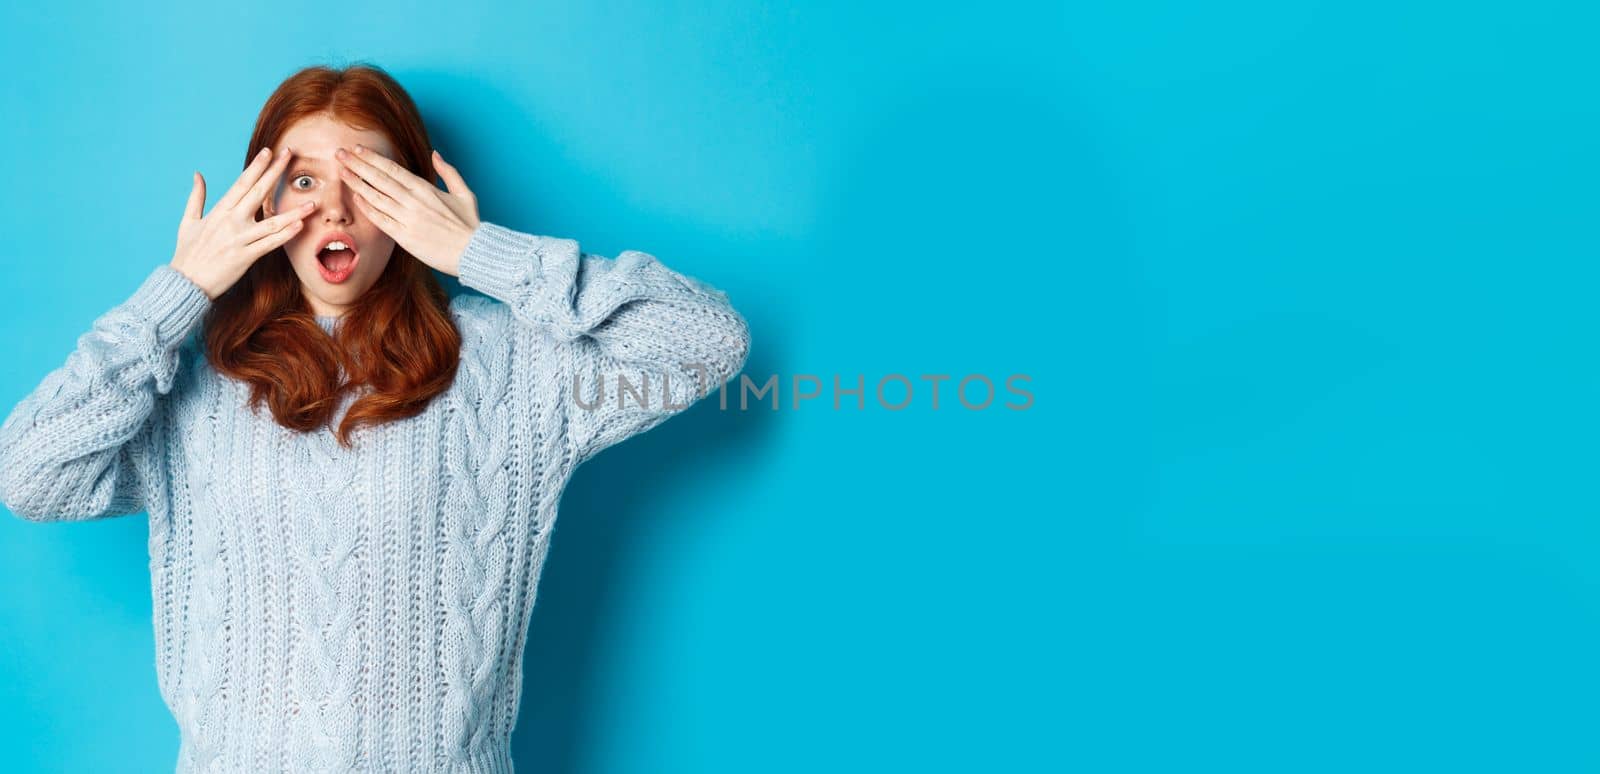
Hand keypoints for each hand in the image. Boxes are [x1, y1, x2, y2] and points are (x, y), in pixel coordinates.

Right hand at [171, 147, 313, 299]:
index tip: (269, 152)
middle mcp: (230, 222)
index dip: (257, 166)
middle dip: (275, 172)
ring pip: (272, 222)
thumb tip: (198, 175)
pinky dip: (286, 234)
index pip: (241, 183)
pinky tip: (300, 226)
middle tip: (290, 155)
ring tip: (313, 203)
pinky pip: (270, 244)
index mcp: (219, 211)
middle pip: (258, 192)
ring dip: (294, 211)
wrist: (185, 282)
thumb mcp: (187, 222)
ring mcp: (239, 239)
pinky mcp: (246, 257)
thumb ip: (196, 197)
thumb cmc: (188, 253)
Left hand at [335, 145, 480, 274]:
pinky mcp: (405, 237)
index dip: (372, 158)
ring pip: (375, 197)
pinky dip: (367, 208)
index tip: (358, 149)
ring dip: (356, 183)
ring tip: (341, 172)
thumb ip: (448, 172)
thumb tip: (435, 154)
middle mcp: (414, 202)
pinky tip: (355, 198)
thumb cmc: (470, 225)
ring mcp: (408, 219)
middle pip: (379, 179)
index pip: (392, 169)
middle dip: (357, 165)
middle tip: (340, 154)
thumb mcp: (465, 193)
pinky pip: (380, 220)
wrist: (474, 252)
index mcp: (426, 189)